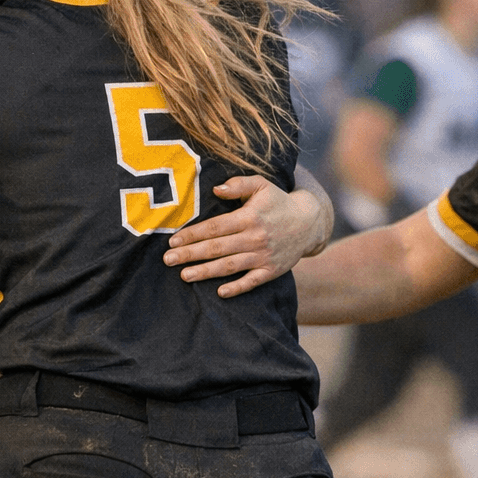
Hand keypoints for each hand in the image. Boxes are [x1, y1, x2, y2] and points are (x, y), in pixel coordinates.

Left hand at [165, 176, 331, 298]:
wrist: (309, 222)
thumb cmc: (278, 201)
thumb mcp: (261, 185)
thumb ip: (238, 185)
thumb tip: (215, 189)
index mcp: (249, 217)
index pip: (215, 227)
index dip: (193, 234)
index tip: (173, 241)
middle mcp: (255, 238)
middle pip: (217, 248)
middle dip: (190, 254)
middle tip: (168, 260)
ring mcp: (264, 256)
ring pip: (230, 266)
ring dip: (206, 272)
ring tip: (184, 276)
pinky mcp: (271, 271)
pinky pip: (252, 282)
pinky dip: (236, 288)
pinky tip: (219, 292)